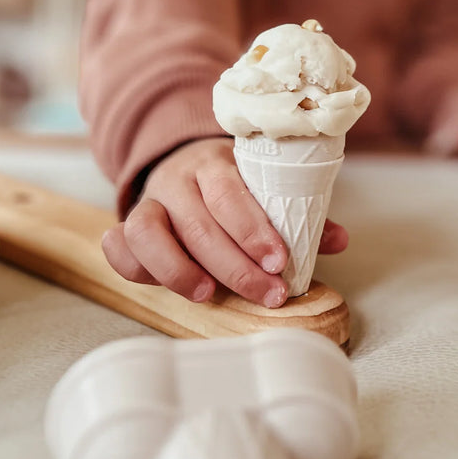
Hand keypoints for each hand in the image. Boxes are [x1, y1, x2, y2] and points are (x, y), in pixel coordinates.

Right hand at [101, 137, 348, 307]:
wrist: (184, 164)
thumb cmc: (234, 188)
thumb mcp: (264, 188)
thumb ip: (298, 215)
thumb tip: (339, 240)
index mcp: (215, 163)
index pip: (229, 193)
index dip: (253, 230)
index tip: (279, 262)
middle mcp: (177, 179)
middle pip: (197, 224)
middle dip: (233, 266)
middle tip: (266, 293)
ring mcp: (148, 202)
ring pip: (146, 232)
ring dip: (178, 270)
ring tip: (208, 295)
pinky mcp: (126, 225)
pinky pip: (118, 246)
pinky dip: (136, 268)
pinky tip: (167, 286)